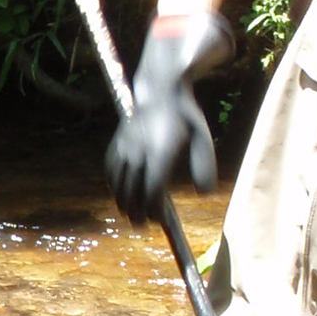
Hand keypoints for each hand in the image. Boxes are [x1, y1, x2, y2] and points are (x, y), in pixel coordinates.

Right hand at [105, 18, 228, 224]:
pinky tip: (119, 193)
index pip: (153, 189)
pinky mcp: (117, 143)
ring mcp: (125, 147)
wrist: (160, 90)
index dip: (154, 209)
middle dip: (136, 211)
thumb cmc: (185, 117)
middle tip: (142, 225)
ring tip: (130, 214)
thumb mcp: (203, 139)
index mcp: (161, 151)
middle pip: (133, 190)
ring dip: (123, 201)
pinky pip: (110, 170)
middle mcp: (139, 151)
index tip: (159, 220)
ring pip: (118, 183)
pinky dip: (113, 185)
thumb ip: (204, 167)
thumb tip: (205, 194)